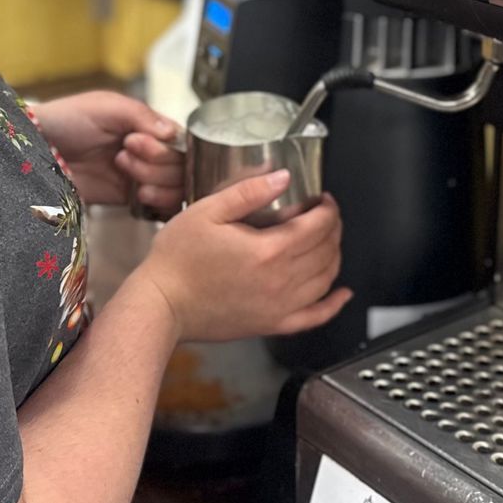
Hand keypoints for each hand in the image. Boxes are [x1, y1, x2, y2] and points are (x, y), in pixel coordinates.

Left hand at [25, 91, 182, 212]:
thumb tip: (173, 133)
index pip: (180, 142)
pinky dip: (160, 204)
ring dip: (158, 183)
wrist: (37, 150)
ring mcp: (139, 177)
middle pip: (181, 167)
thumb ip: (142, 116)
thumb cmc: (67, 119)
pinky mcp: (128, 200)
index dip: (165, 148)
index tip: (135, 143)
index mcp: (146, 127)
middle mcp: (148, 152)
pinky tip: (141, 197)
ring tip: (128, 176)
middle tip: (123, 158)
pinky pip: (160, 208)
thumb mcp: (106, 106)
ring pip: (175, 188)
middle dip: (157, 164)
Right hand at [134, 172, 350, 342]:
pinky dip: (334, 305)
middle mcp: (281, 281)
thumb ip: (249, 192)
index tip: (323, 200)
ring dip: (334, 256)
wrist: (161, 304)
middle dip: (333, 229)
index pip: (318, 226)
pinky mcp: (271, 325)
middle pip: (326, 251)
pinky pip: (314, 317)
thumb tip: (283, 176)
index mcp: (268, 251)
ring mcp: (279, 307)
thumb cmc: (176, 259)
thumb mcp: (207, 211)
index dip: (328, 209)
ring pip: (326, 279)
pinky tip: (342, 293)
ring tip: (327, 241)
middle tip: (324, 216)